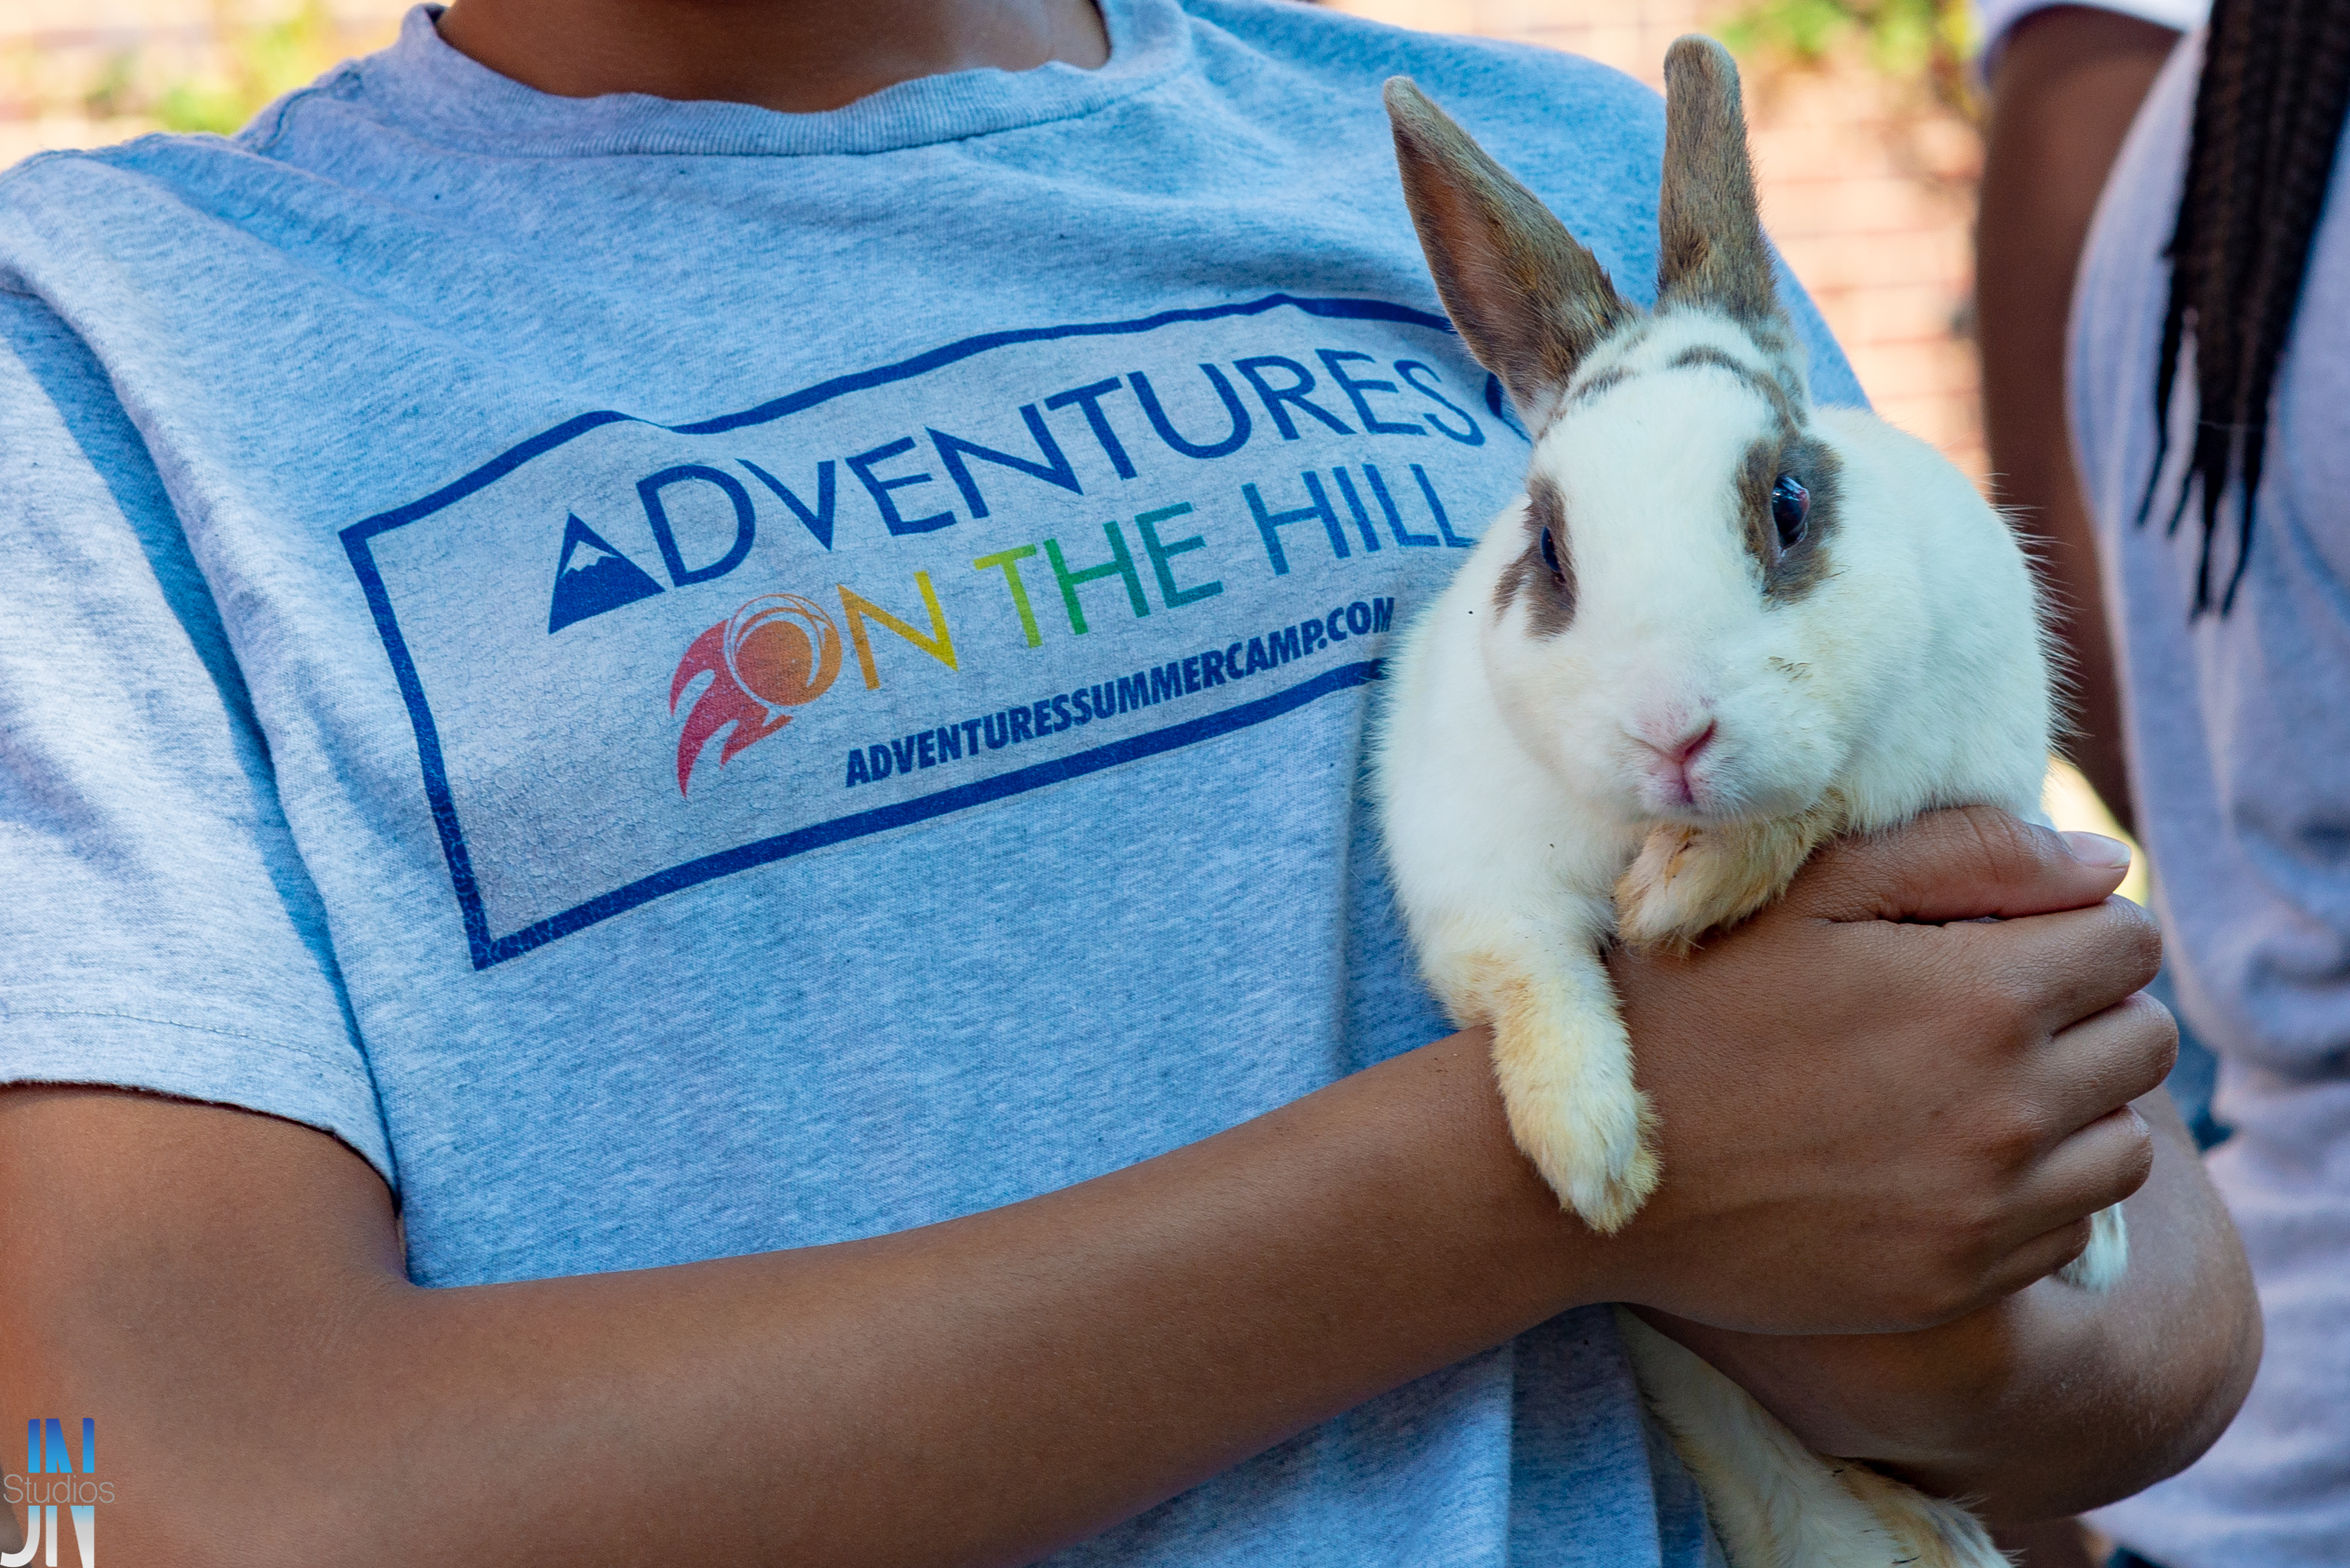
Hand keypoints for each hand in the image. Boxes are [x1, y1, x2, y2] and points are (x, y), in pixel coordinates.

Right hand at [1594, 806, 2173, 1334]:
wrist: (1584, 1179)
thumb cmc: (1681, 1007)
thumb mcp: (1800, 894)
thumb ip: (1961, 855)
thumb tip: (2102, 868)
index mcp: (1980, 994)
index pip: (2127, 940)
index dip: (2073, 923)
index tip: (2003, 933)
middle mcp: (2009, 1110)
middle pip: (2144, 1042)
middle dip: (2086, 1009)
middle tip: (1986, 1005)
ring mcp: (1987, 1210)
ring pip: (2124, 1146)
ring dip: (2074, 1107)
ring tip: (1971, 1087)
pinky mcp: (1957, 1282)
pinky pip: (2066, 1230)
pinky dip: (2031, 1193)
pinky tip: (1938, 1161)